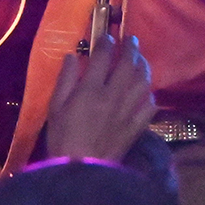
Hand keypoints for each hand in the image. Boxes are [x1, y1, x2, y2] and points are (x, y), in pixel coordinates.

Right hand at [45, 34, 156, 162]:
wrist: (81, 169)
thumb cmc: (62, 137)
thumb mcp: (55, 106)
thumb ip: (65, 79)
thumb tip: (74, 56)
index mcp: (90, 90)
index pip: (103, 56)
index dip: (106, 42)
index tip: (106, 36)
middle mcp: (113, 96)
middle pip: (128, 64)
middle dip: (131, 48)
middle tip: (131, 39)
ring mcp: (128, 111)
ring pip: (143, 81)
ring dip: (144, 66)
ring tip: (141, 60)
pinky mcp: (137, 126)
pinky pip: (150, 105)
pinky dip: (149, 94)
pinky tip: (145, 91)